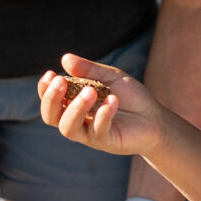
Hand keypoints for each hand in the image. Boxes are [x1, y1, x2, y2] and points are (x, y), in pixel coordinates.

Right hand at [37, 55, 165, 157]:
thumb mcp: (110, 77)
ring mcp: (90, 134)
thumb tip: (65, 59)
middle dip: (52, 99)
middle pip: (51, 117)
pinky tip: (113, 100)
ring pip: (68, 128)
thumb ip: (88, 69)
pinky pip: (97, 132)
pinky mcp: (106, 142)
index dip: (45, 90)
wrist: (155, 118)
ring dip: (75, 108)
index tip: (50, 74)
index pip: (50, 101)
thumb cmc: (130, 97)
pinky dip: (103, 115)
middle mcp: (77, 121)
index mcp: (73, 105)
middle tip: (61, 81)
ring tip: (90, 91)